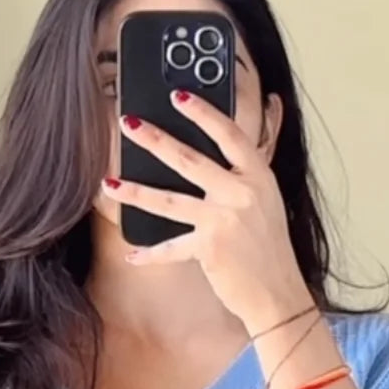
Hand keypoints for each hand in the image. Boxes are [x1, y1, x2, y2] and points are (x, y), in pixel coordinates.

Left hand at [106, 94, 308, 333]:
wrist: (279, 293)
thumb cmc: (270, 247)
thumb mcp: (266, 201)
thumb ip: (245, 172)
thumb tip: (224, 145)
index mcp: (259, 175)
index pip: (229, 133)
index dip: (203, 112)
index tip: (177, 95)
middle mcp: (242, 193)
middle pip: (190, 160)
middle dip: (155, 139)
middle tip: (127, 123)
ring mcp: (224, 221)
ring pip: (170, 201)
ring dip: (135, 191)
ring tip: (109, 183)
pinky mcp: (210, 249)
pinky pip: (172, 248)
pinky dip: (151, 254)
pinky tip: (131, 255)